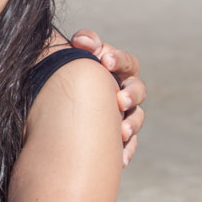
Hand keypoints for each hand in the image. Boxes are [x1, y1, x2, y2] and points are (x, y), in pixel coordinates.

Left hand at [70, 29, 145, 164]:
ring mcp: (125, 114)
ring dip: (131, 125)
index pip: (127, 62)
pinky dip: (126, 151)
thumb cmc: (73, 72)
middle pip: (138, 90)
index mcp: (119, 69)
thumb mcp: (78, 54)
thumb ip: (85, 42)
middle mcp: (126, 90)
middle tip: (120, 100)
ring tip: (122, 132)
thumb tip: (81, 41)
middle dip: (131, 94)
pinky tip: (121, 160)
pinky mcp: (119, 137)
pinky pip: (129, 145)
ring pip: (136, 118)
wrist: (64, 104)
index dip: (119, 60)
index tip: (105, 62)